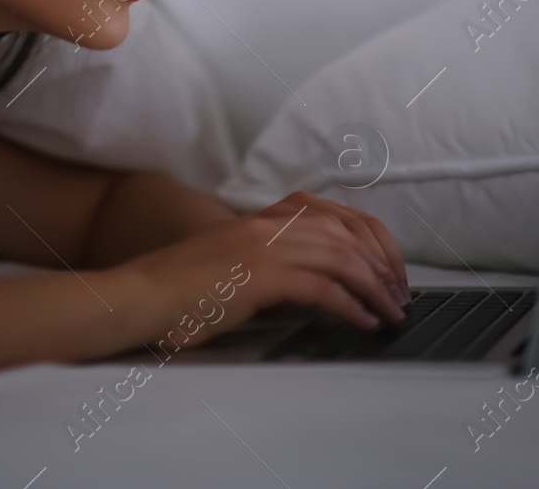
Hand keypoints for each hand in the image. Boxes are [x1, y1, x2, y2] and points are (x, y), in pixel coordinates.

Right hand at [118, 191, 409, 343]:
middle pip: (347, 232)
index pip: (337, 216)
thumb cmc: (181, 292)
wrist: (139, 296)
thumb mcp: (235, 268)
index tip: (390, 271)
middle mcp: (267, 224)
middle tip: (399, 295)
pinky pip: (320, 287)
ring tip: (390, 312)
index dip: (373, 241)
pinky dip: (350, 305)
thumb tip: (322, 291)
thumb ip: (275, 268)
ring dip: (374, 287)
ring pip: (340, 256)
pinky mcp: (257, 275)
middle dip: (382, 264)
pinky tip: (363, 322)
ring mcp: (262, 245)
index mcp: (263, 218)